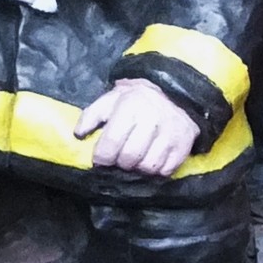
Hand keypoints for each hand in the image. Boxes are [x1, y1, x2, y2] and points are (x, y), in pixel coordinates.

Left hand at [75, 76, 198, 176]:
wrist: (174, 92)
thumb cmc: (135, 100)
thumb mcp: (110, 100)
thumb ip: (90, 116)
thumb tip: (78, 135)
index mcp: (129, 107)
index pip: (111, 143)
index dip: (101, 158)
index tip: (100, 159)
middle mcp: (151, 120)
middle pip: (129, 159)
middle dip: (119, 163)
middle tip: (119, 157)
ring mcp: (170, 133)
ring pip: (148, 167)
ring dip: (138, 167)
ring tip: (136, 158)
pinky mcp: (184, 145)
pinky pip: (166, 170)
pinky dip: (157, 170)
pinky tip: (152, 157)